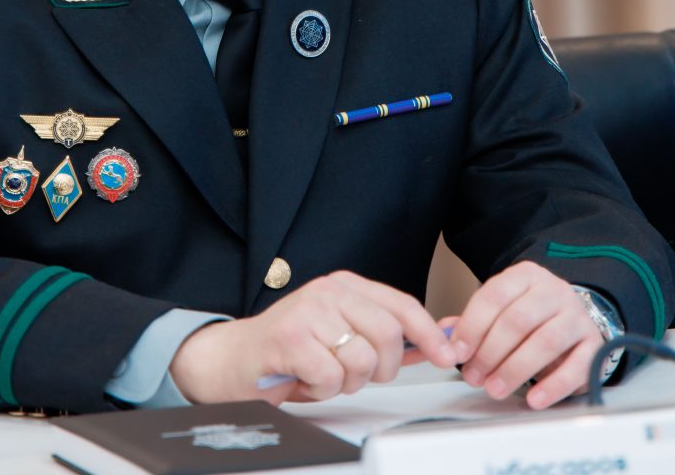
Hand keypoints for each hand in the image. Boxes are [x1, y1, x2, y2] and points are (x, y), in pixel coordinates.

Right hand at [167, 270, 456, 404]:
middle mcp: (327, 291)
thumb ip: (388, 338)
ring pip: (361, 359)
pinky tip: (304, 378)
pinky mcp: (289, 337)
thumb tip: (439, 340)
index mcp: (344, 285)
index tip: (444, 356)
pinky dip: (322, 389)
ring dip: (345, 382)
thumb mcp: (343, 338)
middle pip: (388, 334)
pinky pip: (331, 376)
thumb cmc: (289, 351)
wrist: (230, 359)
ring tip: (322, 374)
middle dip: (380, 368)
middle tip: (356, 376)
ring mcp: (308, 311)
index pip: (401, 305)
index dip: (429, 334)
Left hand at [446, 261, 603, 409]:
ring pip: (545, 342)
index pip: (494, 296)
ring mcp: (577, 316)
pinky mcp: (595, 344)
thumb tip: (444, 336)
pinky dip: (554, 386)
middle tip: (473, 377)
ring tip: (495, 388)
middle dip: (490, 352)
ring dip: (515, 369)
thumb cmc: (530, 317)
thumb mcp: (501, 308)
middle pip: (517, 320)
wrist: (573, 318)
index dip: (472, 326)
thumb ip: (473, 321)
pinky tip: (534, 398)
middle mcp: (553, 290)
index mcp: (525, 276)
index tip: (457, 352)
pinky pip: (577, 366)